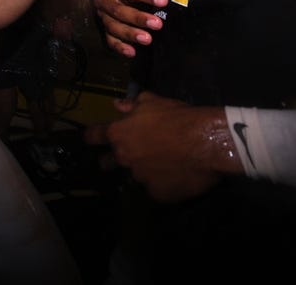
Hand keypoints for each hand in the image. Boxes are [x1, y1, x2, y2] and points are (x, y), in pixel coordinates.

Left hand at [85, 91, 240, 202]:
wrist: (205, 142)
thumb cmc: (178, 117)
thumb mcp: (153, 102)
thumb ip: (132, 104)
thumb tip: (117, 105)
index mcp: (119, 134)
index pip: (94, 136)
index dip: (91, 137)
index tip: (90, 139)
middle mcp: (124, 158)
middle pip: (107, 162)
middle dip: (113, 159)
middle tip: (129, 155)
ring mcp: (139, 179)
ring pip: (135, 177)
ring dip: (143, 171)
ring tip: (161, 165)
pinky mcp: (157, 194)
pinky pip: (156, 190)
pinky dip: (162, 184)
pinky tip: (176, 176)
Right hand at [93, 0, 167, 56]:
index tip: (163, 1)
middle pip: (118, 10)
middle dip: (138, 18)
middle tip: (157, 24)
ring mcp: (102, 15)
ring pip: (113, 26)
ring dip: (130, 34)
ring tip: (147, 39)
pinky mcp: (104, 29)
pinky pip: (110, 40)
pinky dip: (120, 47)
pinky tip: (132, 52)